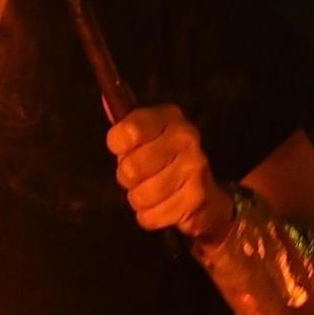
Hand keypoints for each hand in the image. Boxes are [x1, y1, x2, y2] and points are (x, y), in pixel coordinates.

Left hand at [104, 105, 234, 243]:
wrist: (206, 197)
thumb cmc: (165, 162)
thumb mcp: (146, 139)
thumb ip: (125, 126)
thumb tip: (107, 98)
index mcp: (169, 118)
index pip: (129, 130)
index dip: (117, 145)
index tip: (123, 149)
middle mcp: (186, 138)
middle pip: (131, 168)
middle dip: (127, 178)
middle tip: (140, 176)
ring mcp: (194, 168)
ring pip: (140, 195)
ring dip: (139, 199)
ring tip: (151, 191)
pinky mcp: (196, 198)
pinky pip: (151, 215)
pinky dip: (150, 216)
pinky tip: (162, 206)